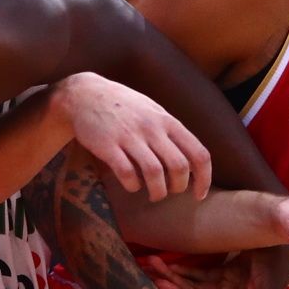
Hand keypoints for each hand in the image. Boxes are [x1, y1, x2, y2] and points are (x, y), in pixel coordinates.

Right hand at [54, 74, 210, 201]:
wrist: (85, 94)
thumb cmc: (123, 106)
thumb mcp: (153, 112)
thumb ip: (171, 133)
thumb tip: (191, 161)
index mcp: (167, 121)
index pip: (198, 153)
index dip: (204, 179)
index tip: (199, 194)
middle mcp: (152, 128)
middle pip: (179, 167)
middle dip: (178, 187)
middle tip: (170, 191)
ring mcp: (129, 136)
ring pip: (154, 173)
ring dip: (157, 191)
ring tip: (153, 194)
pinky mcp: (108, 145)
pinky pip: (127, 173)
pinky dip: (133, 185)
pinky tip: (132, 185)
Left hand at [144, 248, 288, 288]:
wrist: (288, 238)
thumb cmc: (279, 262)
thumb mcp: (270, 287)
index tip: (161, 283)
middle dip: (172, 283)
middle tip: (150, 268)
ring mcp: (227, 286)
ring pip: (195, 284)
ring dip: (175, 275)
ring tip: (153, 262)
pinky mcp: (227, 273)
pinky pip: (201, 274)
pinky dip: (186, 269)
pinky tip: (169, 263)